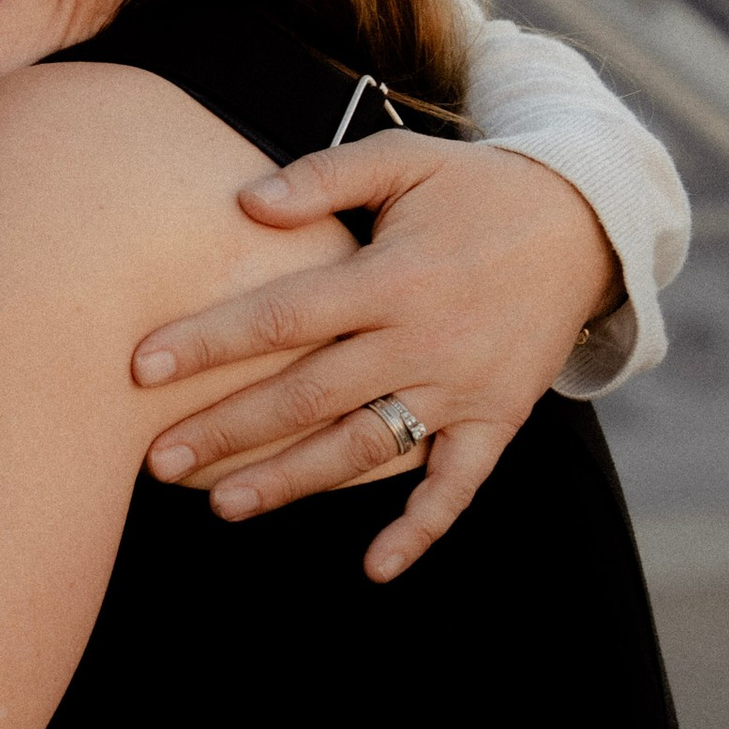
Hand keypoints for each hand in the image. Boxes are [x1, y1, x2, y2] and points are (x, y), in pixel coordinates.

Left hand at [133, 133, 618, 581]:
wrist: (588, 223)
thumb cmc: (475, 186)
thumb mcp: (404, 160)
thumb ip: (324, 178)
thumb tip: (246, 202)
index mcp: (392, 276)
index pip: (283, 315)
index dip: (210, 343)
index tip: (140, 368)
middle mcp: (423, 340)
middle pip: (309, 395)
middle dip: (228, 430)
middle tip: (155, 460)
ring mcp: (461, 386)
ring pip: (365, 447)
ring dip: (294, 482)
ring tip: (222, 506)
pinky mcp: (497, 418)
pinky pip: (457, 484)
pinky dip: (421, 529)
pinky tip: (374, 568)